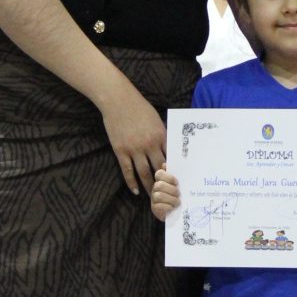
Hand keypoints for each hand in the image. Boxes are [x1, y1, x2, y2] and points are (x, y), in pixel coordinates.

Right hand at [99, 80, 167, 195]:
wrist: (118, 100)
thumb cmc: (138, 106)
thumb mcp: (155, 119)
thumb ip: (161, 134)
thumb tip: (168, 148)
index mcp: (160, 135)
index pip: (170, 157)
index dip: (174, 170)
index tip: (178, 181)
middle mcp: (149, 144)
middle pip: (159, 168)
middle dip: (164, 182)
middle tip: (168, 194)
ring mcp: (134, 149)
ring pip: (144, 173)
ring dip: (149, 186)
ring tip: (153, 196)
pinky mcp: (121, 151)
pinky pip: (127, 170)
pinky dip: (131, 182)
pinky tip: (135, 191)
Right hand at [150, 169, 180, 220]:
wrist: (178, 211)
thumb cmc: (179, 196)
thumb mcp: (179, 184)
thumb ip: (175, 174)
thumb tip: (165, 164)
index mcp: (161, 180)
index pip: (159, 174)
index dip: (168, 177)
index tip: (176, 182)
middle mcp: (155, 188)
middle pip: (159, 185)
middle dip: (171, 190)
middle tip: (179, 194)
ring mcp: (154, 198)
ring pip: (159, 196)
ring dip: (171, 199)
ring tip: (178, 202)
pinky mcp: (154, 208)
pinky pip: (159, 206)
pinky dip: (168, 207)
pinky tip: (172, 208)